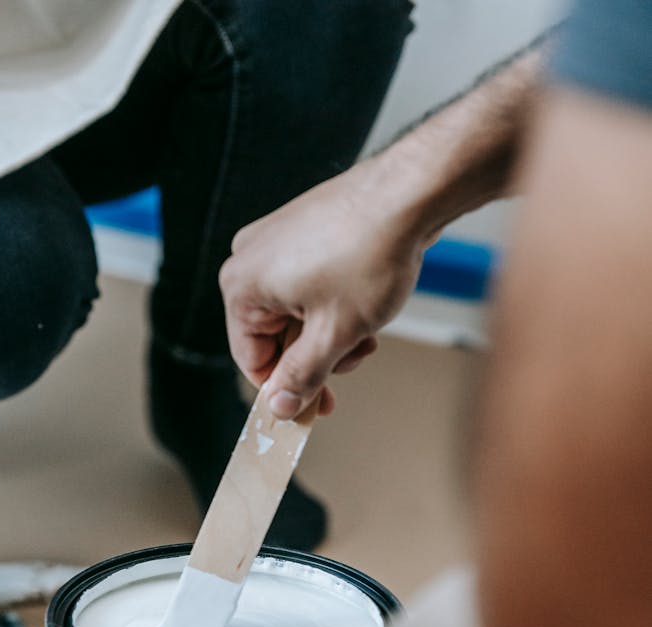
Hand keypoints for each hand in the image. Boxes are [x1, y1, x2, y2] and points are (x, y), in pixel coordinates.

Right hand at [219, 152, 425, 418]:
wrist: (409, 194)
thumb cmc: (369, 256)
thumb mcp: (334, 334)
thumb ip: (302, 376)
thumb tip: (279, 408)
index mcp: (242, 286)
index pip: (251, 359)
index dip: (286, 390)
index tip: (315, 408)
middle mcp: (249, 259)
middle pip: (274, 337)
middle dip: (316, 357)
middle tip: (353, 360)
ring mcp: (275, 241)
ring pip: (296, 315)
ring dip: (330, 334)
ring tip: (367, 330)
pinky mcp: (302, 230)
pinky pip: (308, 287)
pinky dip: (334, 307)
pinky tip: (366, 305)